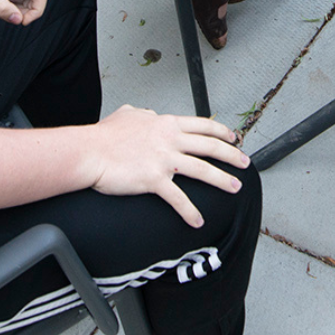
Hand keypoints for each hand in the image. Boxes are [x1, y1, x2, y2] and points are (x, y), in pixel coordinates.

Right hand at [84, 105, 247, 226]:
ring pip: (202, 169)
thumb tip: (148, 114)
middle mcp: (169, 140)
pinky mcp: (154, 180)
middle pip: (210, 146)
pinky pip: (178, 198)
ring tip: (235, 187)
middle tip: (245, 162)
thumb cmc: (103, 136)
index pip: (202, 125)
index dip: (221, 131)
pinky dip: (189, 211)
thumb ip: (143, 114)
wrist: (89, 152)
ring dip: (222, 180)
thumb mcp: (128, 114)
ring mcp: (164, 160)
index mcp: (166, 124)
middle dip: (232, 155)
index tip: (233, 137)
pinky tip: (197, 220)